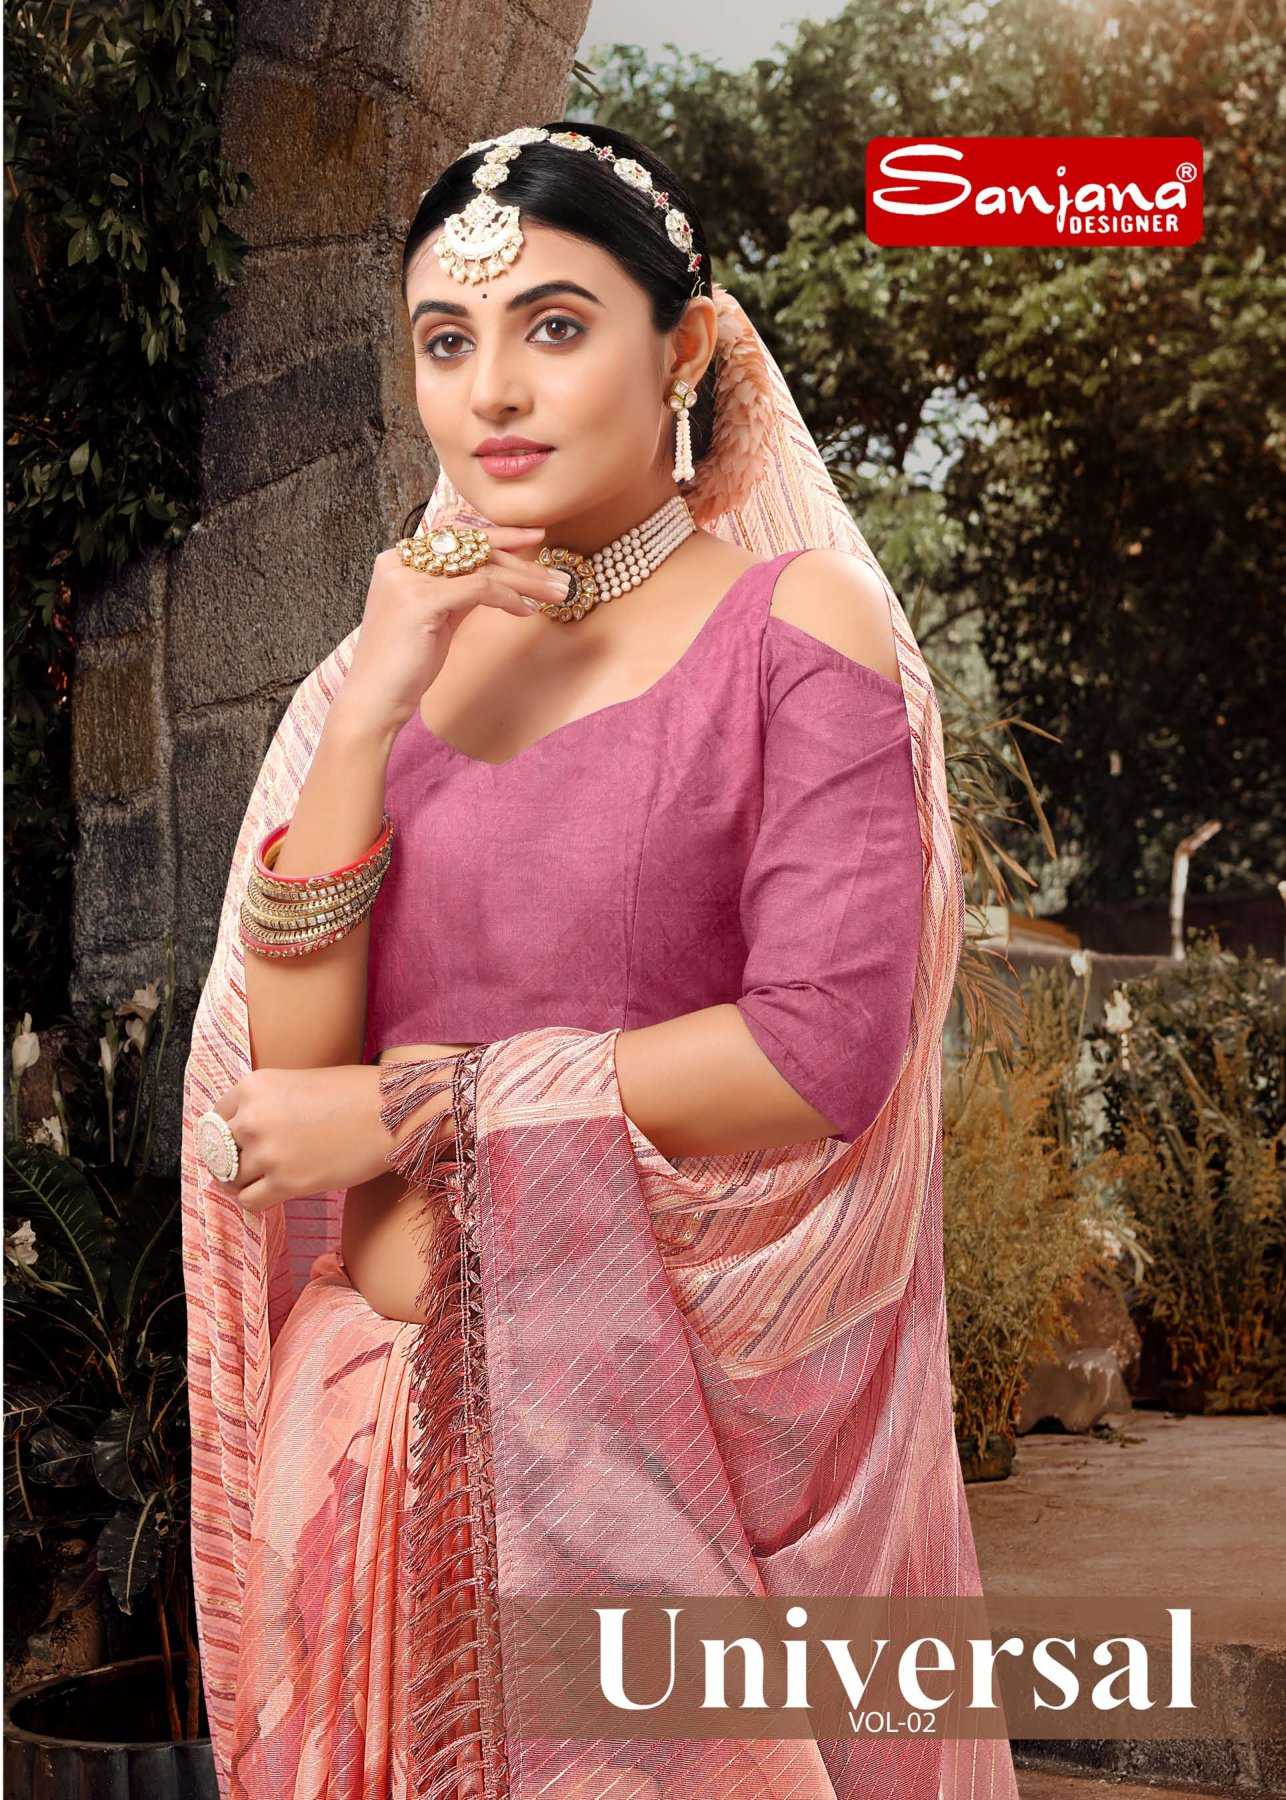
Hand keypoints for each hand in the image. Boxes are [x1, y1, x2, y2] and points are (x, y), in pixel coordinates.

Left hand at [205, 1064, 447, 1214]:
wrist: (393, 1113)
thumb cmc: (355, 1093)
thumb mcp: (298, 1082)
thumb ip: (267, 1104)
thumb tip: (244, 1133)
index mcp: (253, 1086)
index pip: (214, 1119)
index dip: (225, 1134)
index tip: (235, 1144)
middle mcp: (252, 1118)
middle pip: (219, 1151)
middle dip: (231, 1160)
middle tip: (247, 1166)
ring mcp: (267, 1153)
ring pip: (231, 1180)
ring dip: (244, 1182)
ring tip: (263, 1180)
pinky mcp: (286, 1183)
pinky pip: (250, 1202)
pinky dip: (255, 1202)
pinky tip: (270, 1195)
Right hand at [335, 523, 575, 738]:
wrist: (375, 701)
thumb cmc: (404, 665)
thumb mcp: (435, 618)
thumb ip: (458, 593)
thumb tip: (495, 580)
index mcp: (398, 561)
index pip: (455, 533)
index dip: (497, 533)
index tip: (533, 538)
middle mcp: (399, 562)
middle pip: (471, 545)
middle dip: (519, 557)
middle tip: (556, 571)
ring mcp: (407, 579)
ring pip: (480, 565)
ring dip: (524, 578)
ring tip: (555, 592)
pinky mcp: (420, 601)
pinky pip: (479, 588)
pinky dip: (508, 597)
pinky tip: (525, 610)